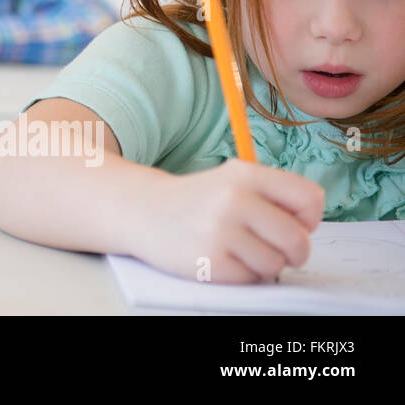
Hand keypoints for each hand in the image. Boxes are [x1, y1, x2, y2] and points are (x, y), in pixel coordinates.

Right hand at [133, 158, 324, 282]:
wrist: (143, 211)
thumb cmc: (198, 201)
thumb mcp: (233, 181)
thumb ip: (273, 196)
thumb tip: (309, 228)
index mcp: (246, 174)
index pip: (309, 198)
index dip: (309, 218)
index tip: (294, 223)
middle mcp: (234, 198)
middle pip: (297, 240)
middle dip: (293, 251)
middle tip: (275, 249)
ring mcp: (220, 230)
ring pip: (276, 264)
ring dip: (263, 264)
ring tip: (239, 251)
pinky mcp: (210, 260)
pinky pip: (251, 279)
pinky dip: (242, 275)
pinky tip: (222, 258)